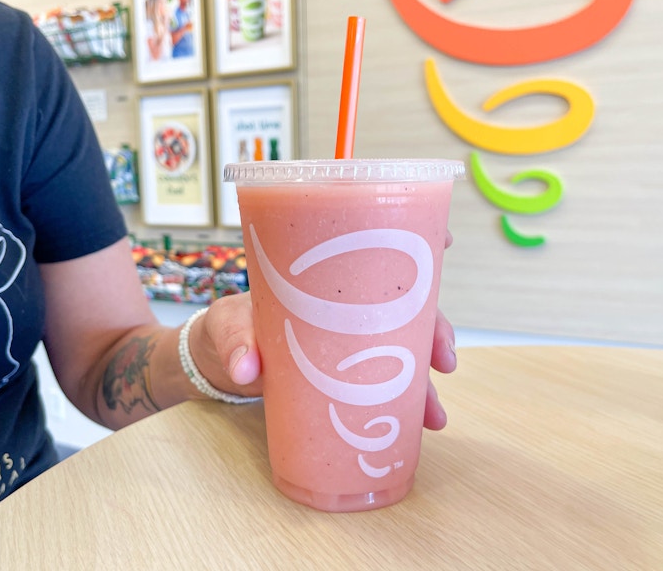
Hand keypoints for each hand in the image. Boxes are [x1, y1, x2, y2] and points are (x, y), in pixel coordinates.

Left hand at [193, 228, 456, 427]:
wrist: (217, 364)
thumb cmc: (228, 328)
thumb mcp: (227, 325)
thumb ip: (235, 341)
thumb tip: (247, 368)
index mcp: (325, 281)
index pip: (376, 252)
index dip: (414, 240)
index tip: (445, 240)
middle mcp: (348, 308)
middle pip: (406, 308)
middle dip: (434, 328)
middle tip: (442, 358)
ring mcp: (350, 343)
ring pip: (404, 351)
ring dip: (426, 378)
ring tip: (434, 412)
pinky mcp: (345, 375)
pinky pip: (385, 385)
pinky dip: (407, 403)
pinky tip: (422, 423)